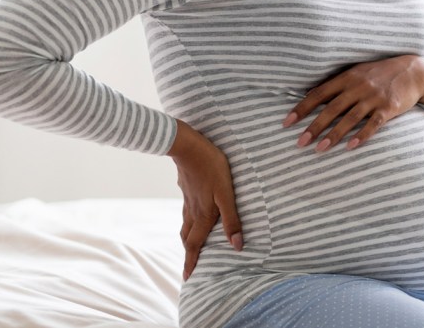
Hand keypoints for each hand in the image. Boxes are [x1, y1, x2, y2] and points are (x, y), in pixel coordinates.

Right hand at [167, 119, 242, 280]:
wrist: (187, 146)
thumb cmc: (211, 168)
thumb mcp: (226, 194)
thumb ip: (232, 219)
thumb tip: (237, 246)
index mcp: (203, 215)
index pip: (195, 244)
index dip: (192, 262)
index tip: (187, 278)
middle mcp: (192, 211)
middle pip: (188, 237)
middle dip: (189, 253)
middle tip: (189, 265)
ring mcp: (187, 199)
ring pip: (186, 224)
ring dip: (188, 237)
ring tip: (192, 244)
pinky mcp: (186, 188)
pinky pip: (186, 211)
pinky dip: (189, 220)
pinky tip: (194, 213)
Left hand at [283, 55, 423, 151]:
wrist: (413, 71)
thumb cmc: (381, 74)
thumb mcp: (358, 73)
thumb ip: (338, 85)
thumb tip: (312, 97)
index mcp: (347, 77)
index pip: (319, 93)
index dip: (302, 108)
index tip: (287, 122)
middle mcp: (358, 86)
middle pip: (331, 109)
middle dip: (314, 126)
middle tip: (299, 143)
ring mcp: (374, 97)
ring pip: (350, 118)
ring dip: (333, 135)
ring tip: (319, 149)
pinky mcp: (389, 108)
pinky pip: (373, 124)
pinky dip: (362, 135)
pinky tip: (350, 146)